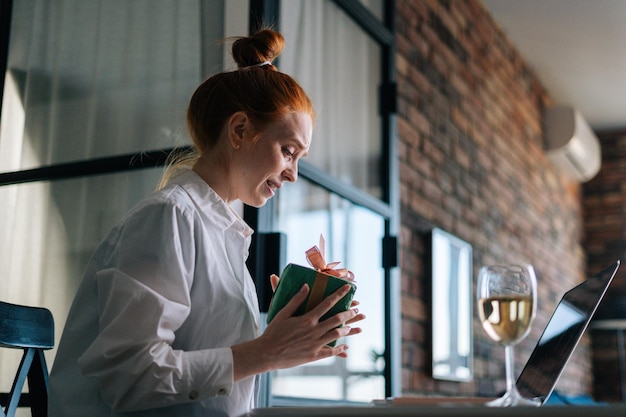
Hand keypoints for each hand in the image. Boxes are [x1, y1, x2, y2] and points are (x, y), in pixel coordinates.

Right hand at [231, 281, 364, 380]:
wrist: (267, 353)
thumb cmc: (273, 332)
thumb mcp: (283, 313)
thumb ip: (296, 299)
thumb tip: (306, 286)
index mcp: (307, 319)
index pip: (327, 303)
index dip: (339, 294)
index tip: (348, 288)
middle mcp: (314, 331)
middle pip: (336, 319)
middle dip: (349, 313)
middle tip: (356, 309)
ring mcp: (315, 344)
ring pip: (336, 335)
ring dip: (347, 330)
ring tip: (352, 327)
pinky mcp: (314, 356)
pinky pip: (331, 352)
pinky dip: (340, 349)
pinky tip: (345, 347)